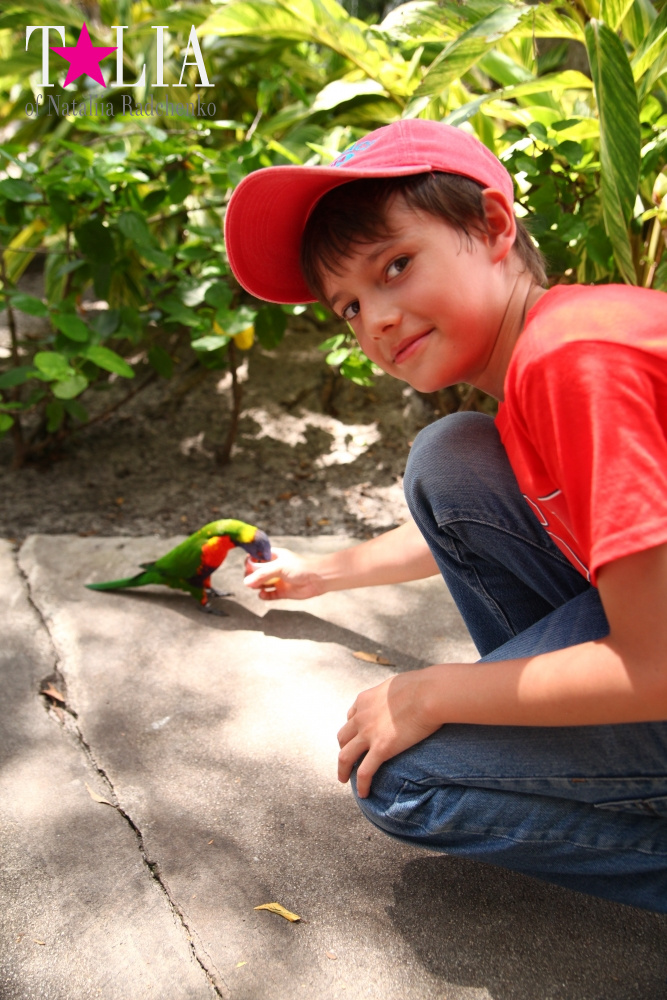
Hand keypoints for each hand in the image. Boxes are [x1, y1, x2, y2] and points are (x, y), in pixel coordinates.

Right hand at [243, 547, 325, 600]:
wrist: (318, 579)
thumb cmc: (300, 567)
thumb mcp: (279, 567)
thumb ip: (262, 574)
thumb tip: (246, 582)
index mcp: (273, 556)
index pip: (256, 557)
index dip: (250, 562)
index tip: (248, 567)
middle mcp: (274, 568)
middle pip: (255, 572)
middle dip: (251, 576)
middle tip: (251, 580)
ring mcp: (278, 580)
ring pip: (261, 584)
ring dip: (257, 586)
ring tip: (258, 587)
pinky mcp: (282, 592)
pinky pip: (269, 595)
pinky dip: (264, 596)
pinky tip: (263, 595)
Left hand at [337, 668, 443, 797]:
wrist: (428, 694)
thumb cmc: (422, 686)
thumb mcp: (399, 684)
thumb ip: (395, 692)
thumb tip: (406, 694)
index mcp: (365, 700)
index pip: (351, 716)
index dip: (352, 728)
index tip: (357, 736)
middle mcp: (361, 717)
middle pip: (343, 736)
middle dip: (344, 748)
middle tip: (348, 759)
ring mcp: (369, 734)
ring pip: (345, 756)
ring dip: (343, 769)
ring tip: (344, 779)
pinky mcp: (381, 749)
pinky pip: (364, 772)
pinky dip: (362, 784)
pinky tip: (364, 793)